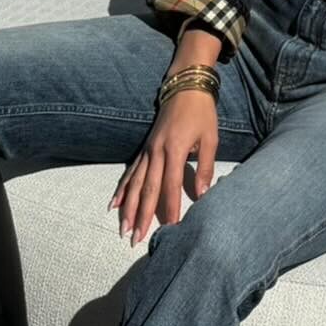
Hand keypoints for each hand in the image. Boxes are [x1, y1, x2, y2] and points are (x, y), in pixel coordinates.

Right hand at [107, 90, 218, 245]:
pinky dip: (123, 189)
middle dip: (142, 216)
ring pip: (136, 183)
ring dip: (128, 208)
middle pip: (148, 189)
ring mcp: (148, 150)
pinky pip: (131, 172)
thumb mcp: (211, 138)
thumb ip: (207, 167)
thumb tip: (203, 196)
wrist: (185, 86)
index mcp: (176, 149)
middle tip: (135, 239)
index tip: (170, 229)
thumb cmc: (202, 113)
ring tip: (123, 229)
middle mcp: (157, 151)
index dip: (170, 208)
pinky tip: (114, 205)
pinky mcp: (145, 148)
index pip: (171, 186)